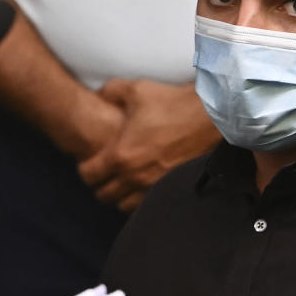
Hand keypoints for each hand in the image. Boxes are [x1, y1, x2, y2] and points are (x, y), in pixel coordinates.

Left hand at [78, 80, 219, 211]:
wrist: (210, 116)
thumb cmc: (172, 103)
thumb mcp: (136, 90)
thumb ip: (110, 92)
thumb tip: (98, 96)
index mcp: (120, 155)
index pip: (89, 176)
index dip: (85, 169)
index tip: (90, 162)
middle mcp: (134, 176)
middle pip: (104, 196)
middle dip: (101, 184)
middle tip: (106, 173)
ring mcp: (154, 185)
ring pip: (125, 205)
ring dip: (121, 195)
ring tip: (124, 182)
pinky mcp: (172, 188)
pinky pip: (148, 205)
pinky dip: (141, 199)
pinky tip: (144, 186)